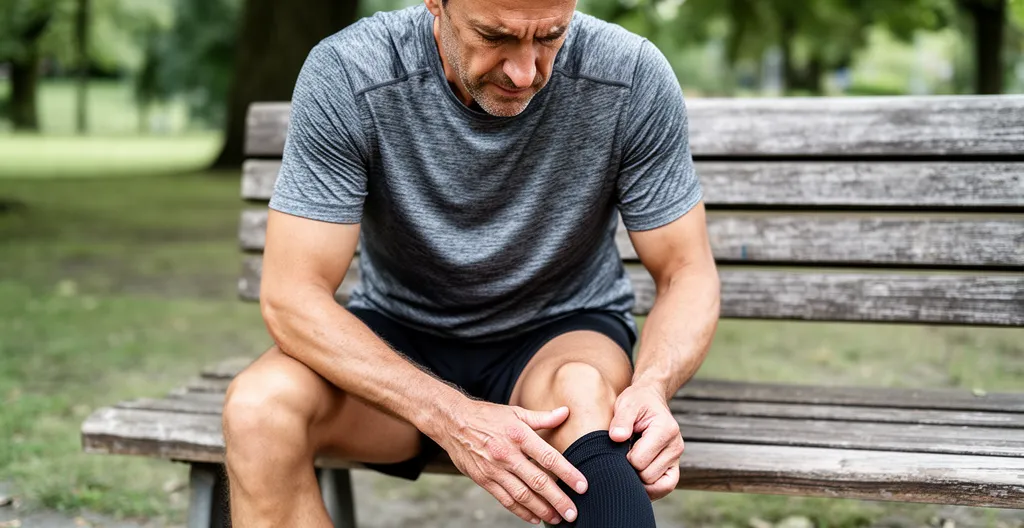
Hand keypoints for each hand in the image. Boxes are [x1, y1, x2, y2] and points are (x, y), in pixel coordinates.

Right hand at [432, 400, 587, 524]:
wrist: (453, 422)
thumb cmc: (487, 416)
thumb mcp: (515, 412)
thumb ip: (542, 417)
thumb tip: (566, 413)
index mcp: (519, 435)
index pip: (549, 457)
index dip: (568, 473)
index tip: (583, 486)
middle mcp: (507, 454)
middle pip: (537, 481)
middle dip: (558, 500)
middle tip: (573, 513)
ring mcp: (494, 469)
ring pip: (522, 495)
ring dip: (541, 509)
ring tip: (557, 519)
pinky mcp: (484, 480)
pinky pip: (505, 500)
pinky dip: (521, 511)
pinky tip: (534, 518)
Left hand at [608, 384, 683, 499]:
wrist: (650, 399)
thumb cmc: (637, 402)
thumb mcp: (627, 404)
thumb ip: (621, 420)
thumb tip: (617, 437)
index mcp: (665, 430)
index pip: (638, 461)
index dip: (623, 457)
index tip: (621, 445)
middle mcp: (676, 446)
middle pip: (647, 477)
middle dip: (631, 469)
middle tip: (625, 452)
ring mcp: (677, 458)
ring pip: (655, 486)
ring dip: (640, 478)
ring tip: (632, 460)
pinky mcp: (675, 466)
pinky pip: (666, 487)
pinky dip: (651, 487)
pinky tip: (639, 476)